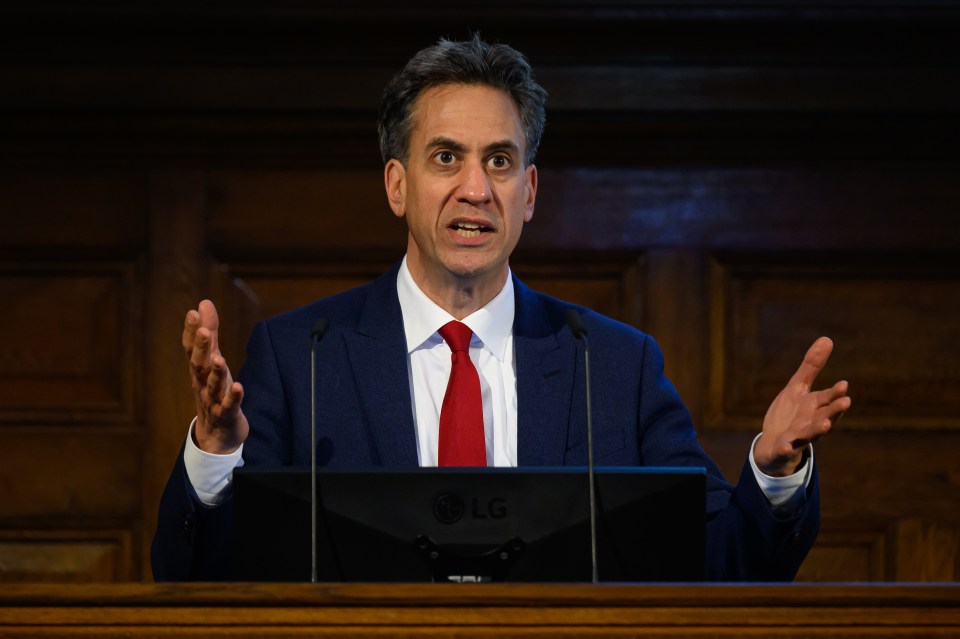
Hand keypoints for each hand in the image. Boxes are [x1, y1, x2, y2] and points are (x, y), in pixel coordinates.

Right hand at [182, 299, 248, 453]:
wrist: (217, 433)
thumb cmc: (213, 390)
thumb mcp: (211, 359)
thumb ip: (210, 332)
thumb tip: (203, 303)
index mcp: (198, 369)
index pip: (191, 348)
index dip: (191, 331)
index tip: (193, 313)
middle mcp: (202, 383)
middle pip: (199, 365)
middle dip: (201, 348)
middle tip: (204, 331)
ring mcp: (213, 400)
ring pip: (212, 386)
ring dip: (215, 373)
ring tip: (219, 358)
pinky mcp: (227, 414)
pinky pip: (229, 406)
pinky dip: (233, 397)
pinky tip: (238, 387)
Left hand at [754, 337, 850, 476]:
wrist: (773, 444)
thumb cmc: (790, 414)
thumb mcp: (797, 387)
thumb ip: (811, 367)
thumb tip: (827, 339)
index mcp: (815, 407)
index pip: (828, 399)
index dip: (835, 393)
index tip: (844, 385)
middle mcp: (810, 423)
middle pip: (825, 416)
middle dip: (835, 410)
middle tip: (846, 402)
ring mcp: (797, 438)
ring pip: (810, 435)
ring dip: (818, 429)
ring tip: (825, 424)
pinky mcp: (783, 449)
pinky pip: (784, 450)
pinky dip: (785, 448)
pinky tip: (786, 444)